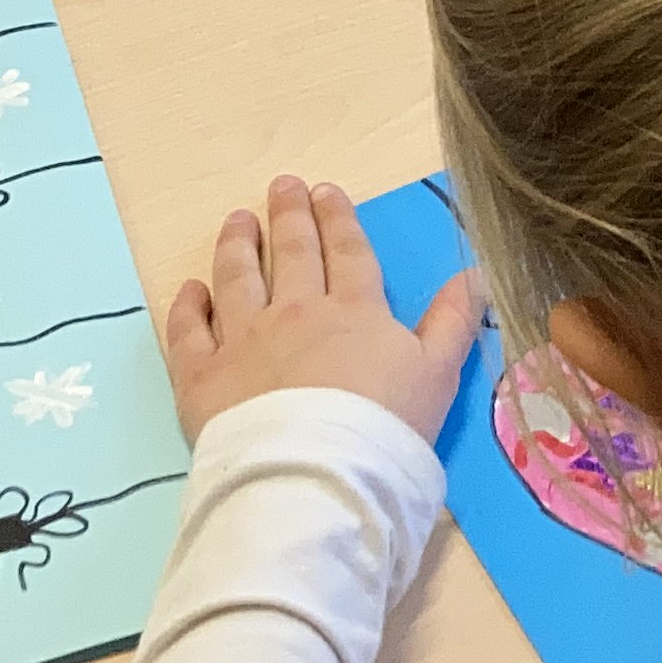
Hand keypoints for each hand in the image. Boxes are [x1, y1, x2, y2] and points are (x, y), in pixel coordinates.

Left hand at [161, 176, 481, 445]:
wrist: (318, 477)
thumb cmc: (386, 428)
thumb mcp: (437, 375)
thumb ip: (453, 322)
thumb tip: (473, 272)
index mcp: (353, 311)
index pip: (346, 252)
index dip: (337, 219)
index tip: (326, 191)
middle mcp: (295, 313)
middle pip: (292, 253)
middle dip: (288, 214)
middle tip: (282, 185)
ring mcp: (244, 340)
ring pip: (237, 278)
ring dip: (237, 244)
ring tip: (238, 220)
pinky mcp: (202, 376)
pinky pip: (189, 331)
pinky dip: (188, 306)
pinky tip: (190, 289)